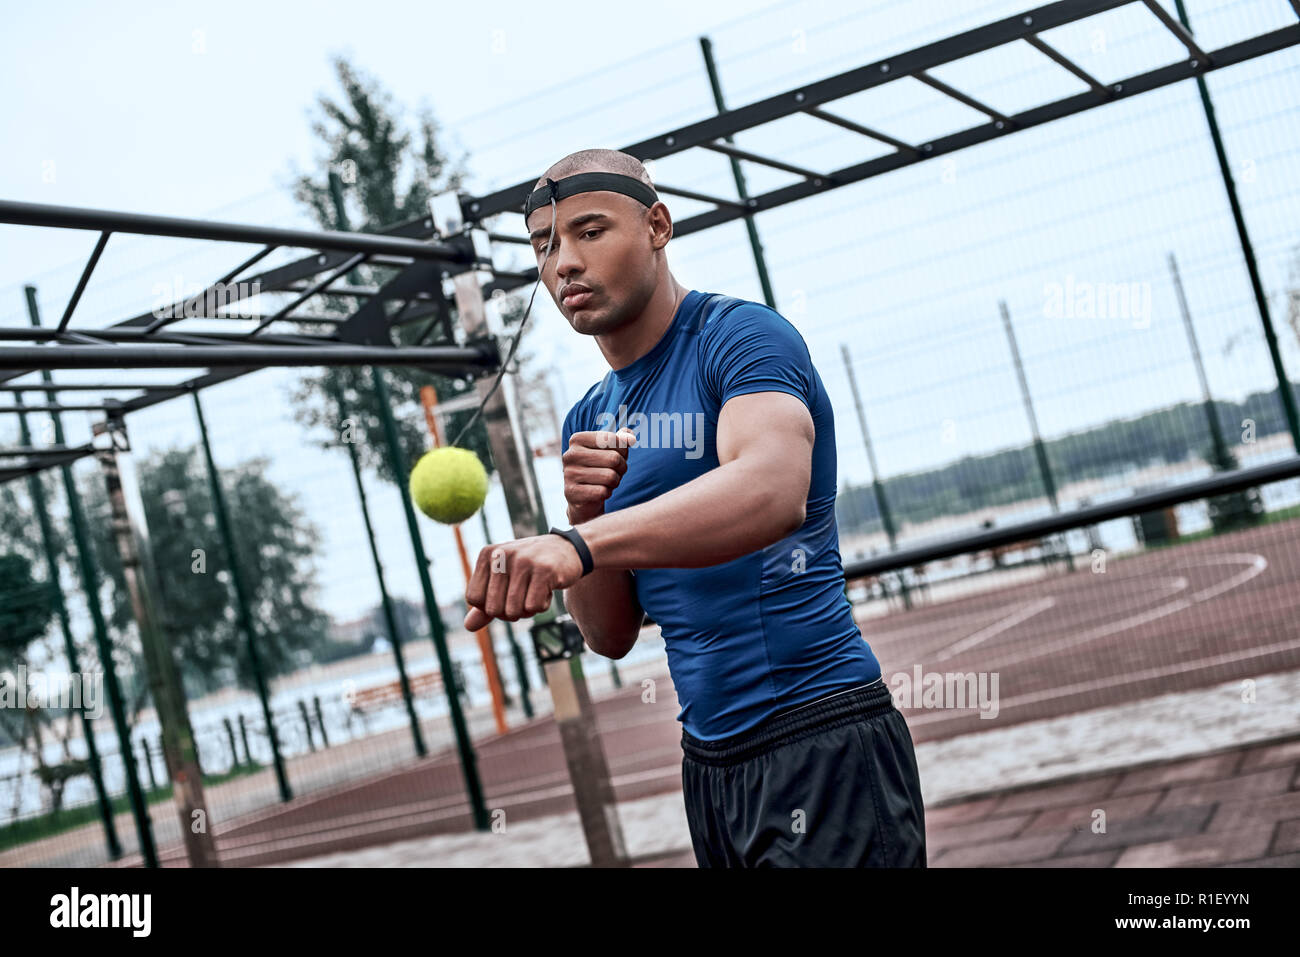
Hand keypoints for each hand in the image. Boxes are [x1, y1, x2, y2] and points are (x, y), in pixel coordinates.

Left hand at [463, 533, 586, 629]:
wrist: (568, 548)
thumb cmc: (531, 567)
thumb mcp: (504, 579)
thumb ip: (485, 603)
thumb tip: (468, 626)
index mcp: (487, 554)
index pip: (474, 598)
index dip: (490, 607)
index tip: (505, 597)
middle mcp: (501, 555)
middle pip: (493, 609)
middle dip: (509, 613)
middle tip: (523, 598)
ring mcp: (523, 561)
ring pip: (513, 611)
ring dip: (527, 611)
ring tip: (536, 593)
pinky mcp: (544, 570)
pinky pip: (534, 607)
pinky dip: (542, 606)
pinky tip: (548, 589)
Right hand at [562, 428, 635, 524]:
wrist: (583, 496)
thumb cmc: (599, 468)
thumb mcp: (611, 450)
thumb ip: (621, 440)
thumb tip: (630, 438)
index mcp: (577, 439)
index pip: (612, 439)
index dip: (623, 450)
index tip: (616, 456)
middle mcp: (570, 455)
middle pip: (614, 458)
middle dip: (621, 467)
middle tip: (615, 472)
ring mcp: (569, 474)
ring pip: (610, 477)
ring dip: (615, 481)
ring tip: (606, 482)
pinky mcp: (572, 493)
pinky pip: (603, 492)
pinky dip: (607, 493)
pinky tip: (599, 492)